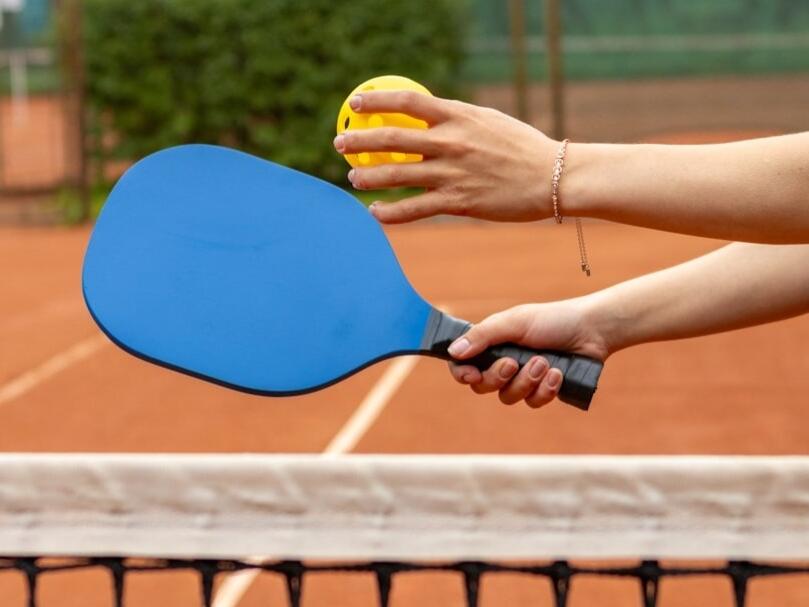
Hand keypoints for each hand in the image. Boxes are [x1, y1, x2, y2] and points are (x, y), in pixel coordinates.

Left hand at [332, 91, 557, 223]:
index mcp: (458, 116)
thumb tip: (431, 116)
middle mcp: (451, 143)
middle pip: (392, 139)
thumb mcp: (490, 121)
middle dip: (359, 141)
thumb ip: (458, 119)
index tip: (356, 104)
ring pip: (397, 175)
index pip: (407, 102)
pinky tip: (376, 213)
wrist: (553, 178)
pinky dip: (390, 213)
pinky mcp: (457, 203)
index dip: (376, 101)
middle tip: (340, 144)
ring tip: (353, 179)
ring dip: (369, 178)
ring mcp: (452, 174)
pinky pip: (414, 209)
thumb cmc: (523, 148)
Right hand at [448, 299, 609, 408]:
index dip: (462, 374)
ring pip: (508, 397)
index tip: (472, 375)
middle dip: (499, 377)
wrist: (592, 331)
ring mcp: (522, 379)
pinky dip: (545, 389)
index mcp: (491, 344)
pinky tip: (557, 374)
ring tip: (545, 362)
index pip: (463, 365)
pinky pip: (532, 402)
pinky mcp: (542, 391)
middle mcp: (503, 363)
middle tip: (515, 362)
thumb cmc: (552, 320)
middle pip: (482, 387)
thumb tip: (453, 352)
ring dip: (527, 381)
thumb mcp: (515, 322)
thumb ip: (483, 336)